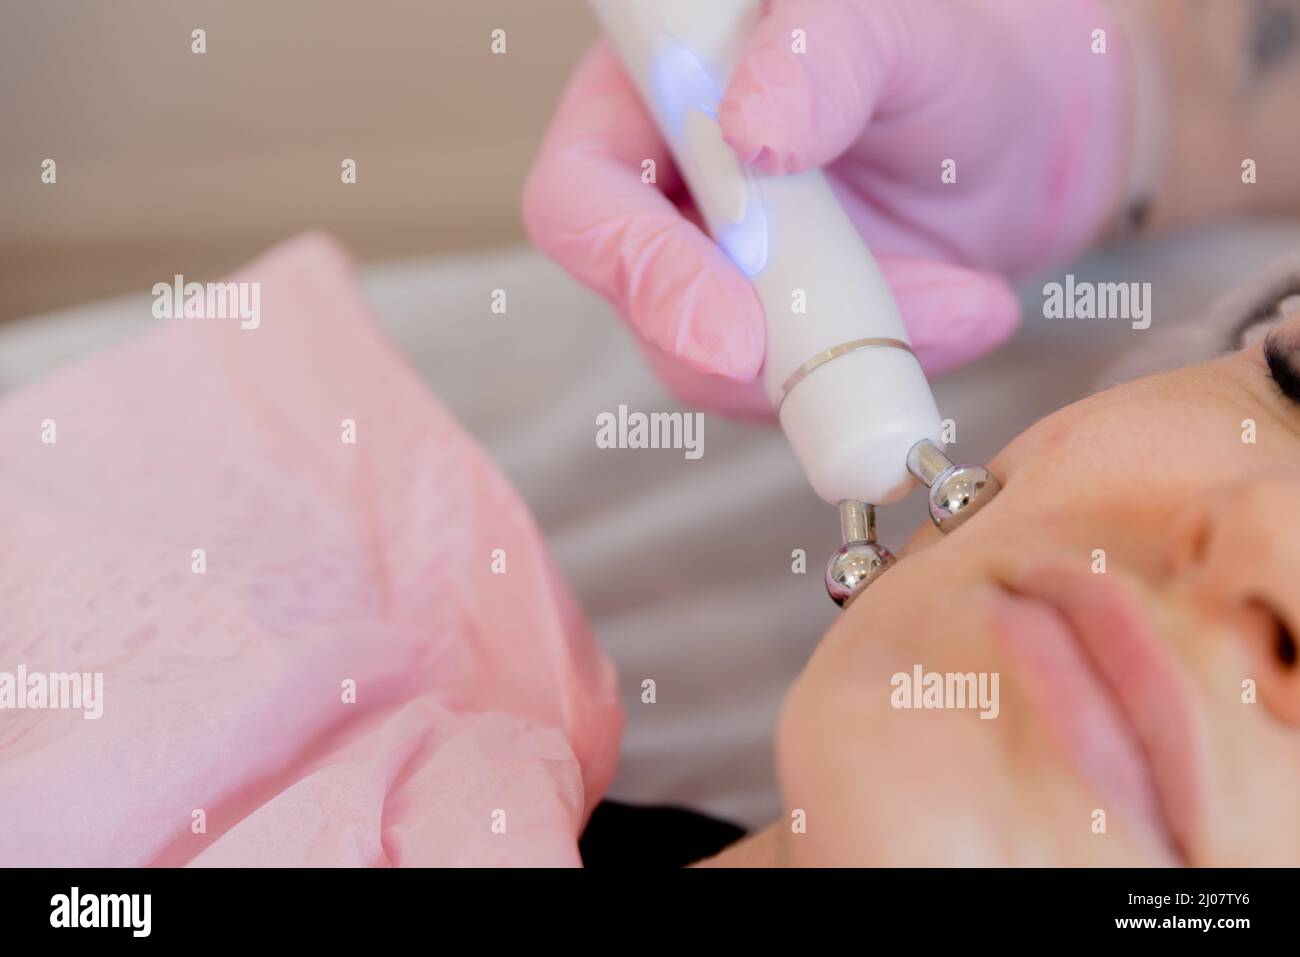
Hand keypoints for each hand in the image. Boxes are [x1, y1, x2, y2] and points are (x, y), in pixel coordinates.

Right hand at [524, 0, 1129, 414]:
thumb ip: (820, 56)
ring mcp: (723, 276)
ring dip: (843, 358)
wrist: (1026, 125)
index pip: (582, 201)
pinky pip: (803, 390)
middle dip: (759, 347)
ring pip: (727, 372)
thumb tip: (747, 132)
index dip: (640, 274)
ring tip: (965, 301)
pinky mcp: (782, 335)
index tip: (736, 335)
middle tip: (877, 335)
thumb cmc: (949, 49)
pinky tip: (967, 310)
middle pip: (647, 311)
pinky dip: (886, 368)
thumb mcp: (895, 26)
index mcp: (653, 99)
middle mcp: (669, 198)